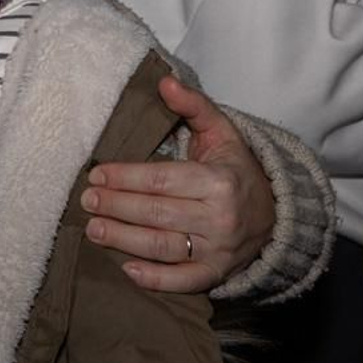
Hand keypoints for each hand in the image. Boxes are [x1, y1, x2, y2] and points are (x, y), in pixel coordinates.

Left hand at [79, 75, 273, 293]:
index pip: (162, 180)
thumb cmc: (236, 169)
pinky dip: (155, 279)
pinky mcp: (217, 274)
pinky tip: (127, 269)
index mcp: (219, 181)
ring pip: (164, 247)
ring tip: (93, 230)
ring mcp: (219, 249)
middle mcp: (220, 217)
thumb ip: (193, 106)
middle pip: (157, 213)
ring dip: (124, 240)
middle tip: (86, 201)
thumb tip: (164, 81)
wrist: (276, 215)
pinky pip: (184, 281)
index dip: (125, 178)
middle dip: (116, 207)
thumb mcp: (222, 132)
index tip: (96, 176)